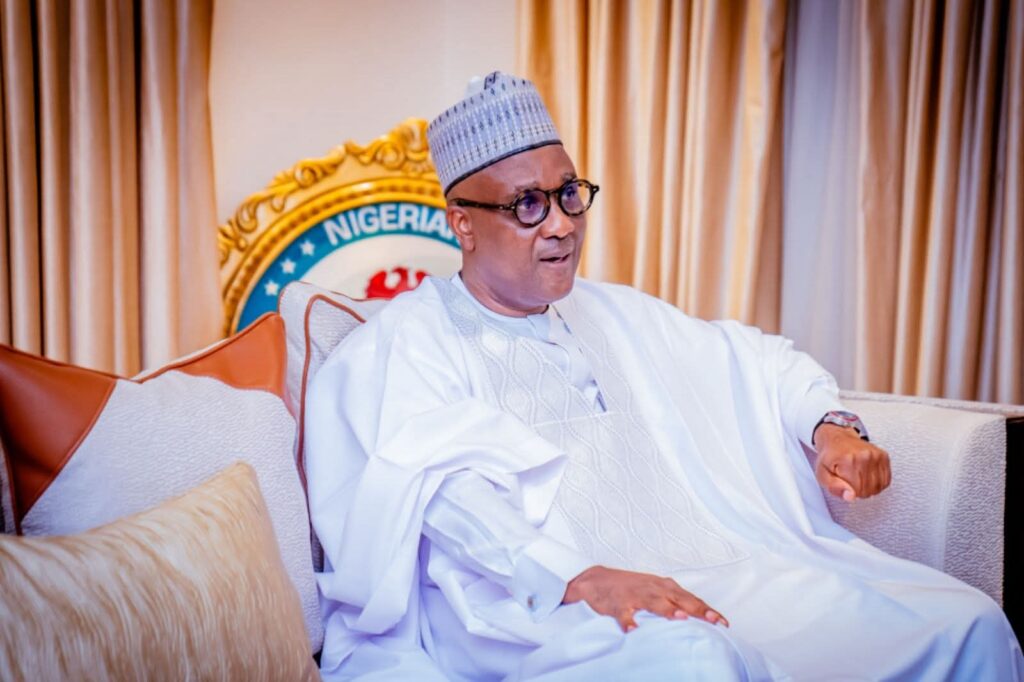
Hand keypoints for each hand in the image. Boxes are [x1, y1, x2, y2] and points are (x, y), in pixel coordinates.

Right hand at [562, 565, 727, 631]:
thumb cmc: (632, 589)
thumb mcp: (656, 591)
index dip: (708, 610)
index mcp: (665, 587)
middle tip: (714, 621)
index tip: (724, 623)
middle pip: (679, 599)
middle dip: (697, 609)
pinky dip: (628, 621)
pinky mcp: (617, 603)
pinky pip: (624, 613)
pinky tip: (633, 630)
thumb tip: (702, 618)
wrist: (596, 580)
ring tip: (680, 618)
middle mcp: (654, 588)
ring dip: (667, 609)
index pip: (692, 599)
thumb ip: (676, 601)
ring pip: (654, 602)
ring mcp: (636, 595)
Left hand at [813, 424, 890, 500]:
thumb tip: (850, 497)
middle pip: (869, 490)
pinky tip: (868, 477)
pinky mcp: (884, 456)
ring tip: (858, 479)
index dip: (850, 493)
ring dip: (869, 488)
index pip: (857, 491)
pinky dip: (877, 483)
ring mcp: (876, 455)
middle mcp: (864, 456)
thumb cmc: (830, 457)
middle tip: (850, 482)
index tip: (844, 484)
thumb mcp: (822, 474)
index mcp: (848, 460)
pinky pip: (886, 480)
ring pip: (879, 487)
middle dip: (859, 491)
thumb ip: (834, 487)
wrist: (838, 439)